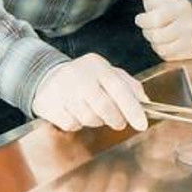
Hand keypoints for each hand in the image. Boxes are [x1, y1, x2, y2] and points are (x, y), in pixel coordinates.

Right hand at [31, 53, 147, 131]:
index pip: (120, 88)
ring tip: (94, 112)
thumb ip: (129, 85)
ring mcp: (63, 90)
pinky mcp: (50, 104)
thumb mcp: (108, 73)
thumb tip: (146, 103)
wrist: (46, 76)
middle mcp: (80, 76)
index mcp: (98, 66)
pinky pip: (71, 124)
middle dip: (116, 119)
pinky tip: (75, 113)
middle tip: (119, 122)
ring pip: (89, 118)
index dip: (133, 108)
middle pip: (105, 106)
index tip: (142, 125)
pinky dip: (77, 124)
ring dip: (96, 121)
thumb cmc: (85, 77)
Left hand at [125, 0, 191, 60]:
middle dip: (149, 33)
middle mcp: (191, 24)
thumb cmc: (167, 6)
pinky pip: (170, 58)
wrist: (189, 16)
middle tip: (153, 27)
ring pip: (163, 50)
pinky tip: (169, 42)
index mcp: (181, 7)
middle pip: (157, 37)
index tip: (143, 18)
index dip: (143, 21)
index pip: (154, 20)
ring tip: (161, 34)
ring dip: (156, 44)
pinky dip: (166, 52)